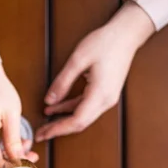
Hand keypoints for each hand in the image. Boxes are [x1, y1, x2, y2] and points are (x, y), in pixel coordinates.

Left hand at [36, 2, 154, 140]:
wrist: (127, 34)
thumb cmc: (106, 42)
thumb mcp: (78, 59)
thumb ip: (62, 82)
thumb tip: (49, 101)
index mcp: (100, 94)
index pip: (76, 120)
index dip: (58, 129)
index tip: (43, 133)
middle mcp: (106, 101)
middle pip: (79, 124)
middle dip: (58, 129)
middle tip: (40, 134)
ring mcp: (106, 99)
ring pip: (82, 117)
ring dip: (63, 120)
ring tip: (45, 122)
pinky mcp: (104, 94)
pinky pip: (85, 107)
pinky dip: (70, 109)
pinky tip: (56, 107)